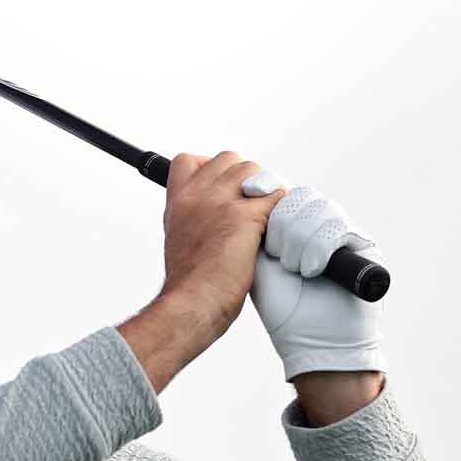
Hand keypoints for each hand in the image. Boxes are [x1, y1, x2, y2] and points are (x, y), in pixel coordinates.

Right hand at [156, 151, 286, 343]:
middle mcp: (196, 196)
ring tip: (265, 218)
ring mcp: (220, 203)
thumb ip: (193, 218)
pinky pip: (276, 195)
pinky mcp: (245, 216)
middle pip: (230, 159)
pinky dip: (282, 209)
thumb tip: (214, 214)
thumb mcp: (178, 239)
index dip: (211, 167)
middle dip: (245, 178)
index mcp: (178, 202)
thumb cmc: (189, 282)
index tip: (223, 186)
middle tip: (251, 205)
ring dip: (266, 191)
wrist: (194, 301)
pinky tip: (277, 228)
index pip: (189, 161)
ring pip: (255, 171)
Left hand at [242, 180, 386, 380]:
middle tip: (279, 257)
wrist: (314, 342)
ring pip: (320, 209)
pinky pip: (340, 227)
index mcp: (295, 226)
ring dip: (300, 241)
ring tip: (297, 270)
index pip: (285, 191)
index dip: (269, 188)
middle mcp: (321, 226)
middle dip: (283, 225)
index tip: (249, 191)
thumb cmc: (284, 309)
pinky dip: (319, 248)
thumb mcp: (259, 263)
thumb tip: (245, 192)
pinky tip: (311, 270)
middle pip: (301, 196)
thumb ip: (254, 229)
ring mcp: (345, 234)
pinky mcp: (366, 246)